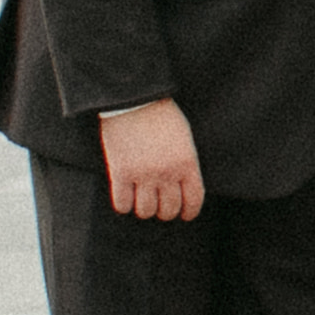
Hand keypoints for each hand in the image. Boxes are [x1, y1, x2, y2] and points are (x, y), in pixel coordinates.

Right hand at [97, 97, 203, 220]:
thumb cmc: (161, 115)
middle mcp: (167, 173)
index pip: (193, 201)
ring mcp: (143, 175)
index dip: (189, 212)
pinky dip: (124, 205)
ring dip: (144, 208)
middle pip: (168, 210)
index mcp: (187, 163)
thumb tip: (183, 186)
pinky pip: (122, 205)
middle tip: (160, 205)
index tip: (184, 214)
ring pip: (146, 211)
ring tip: (142, 199)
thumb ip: (185, 162)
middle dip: (165, 210)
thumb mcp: (184, 137)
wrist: (134, 99)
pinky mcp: (121, 173)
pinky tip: (125, 196)